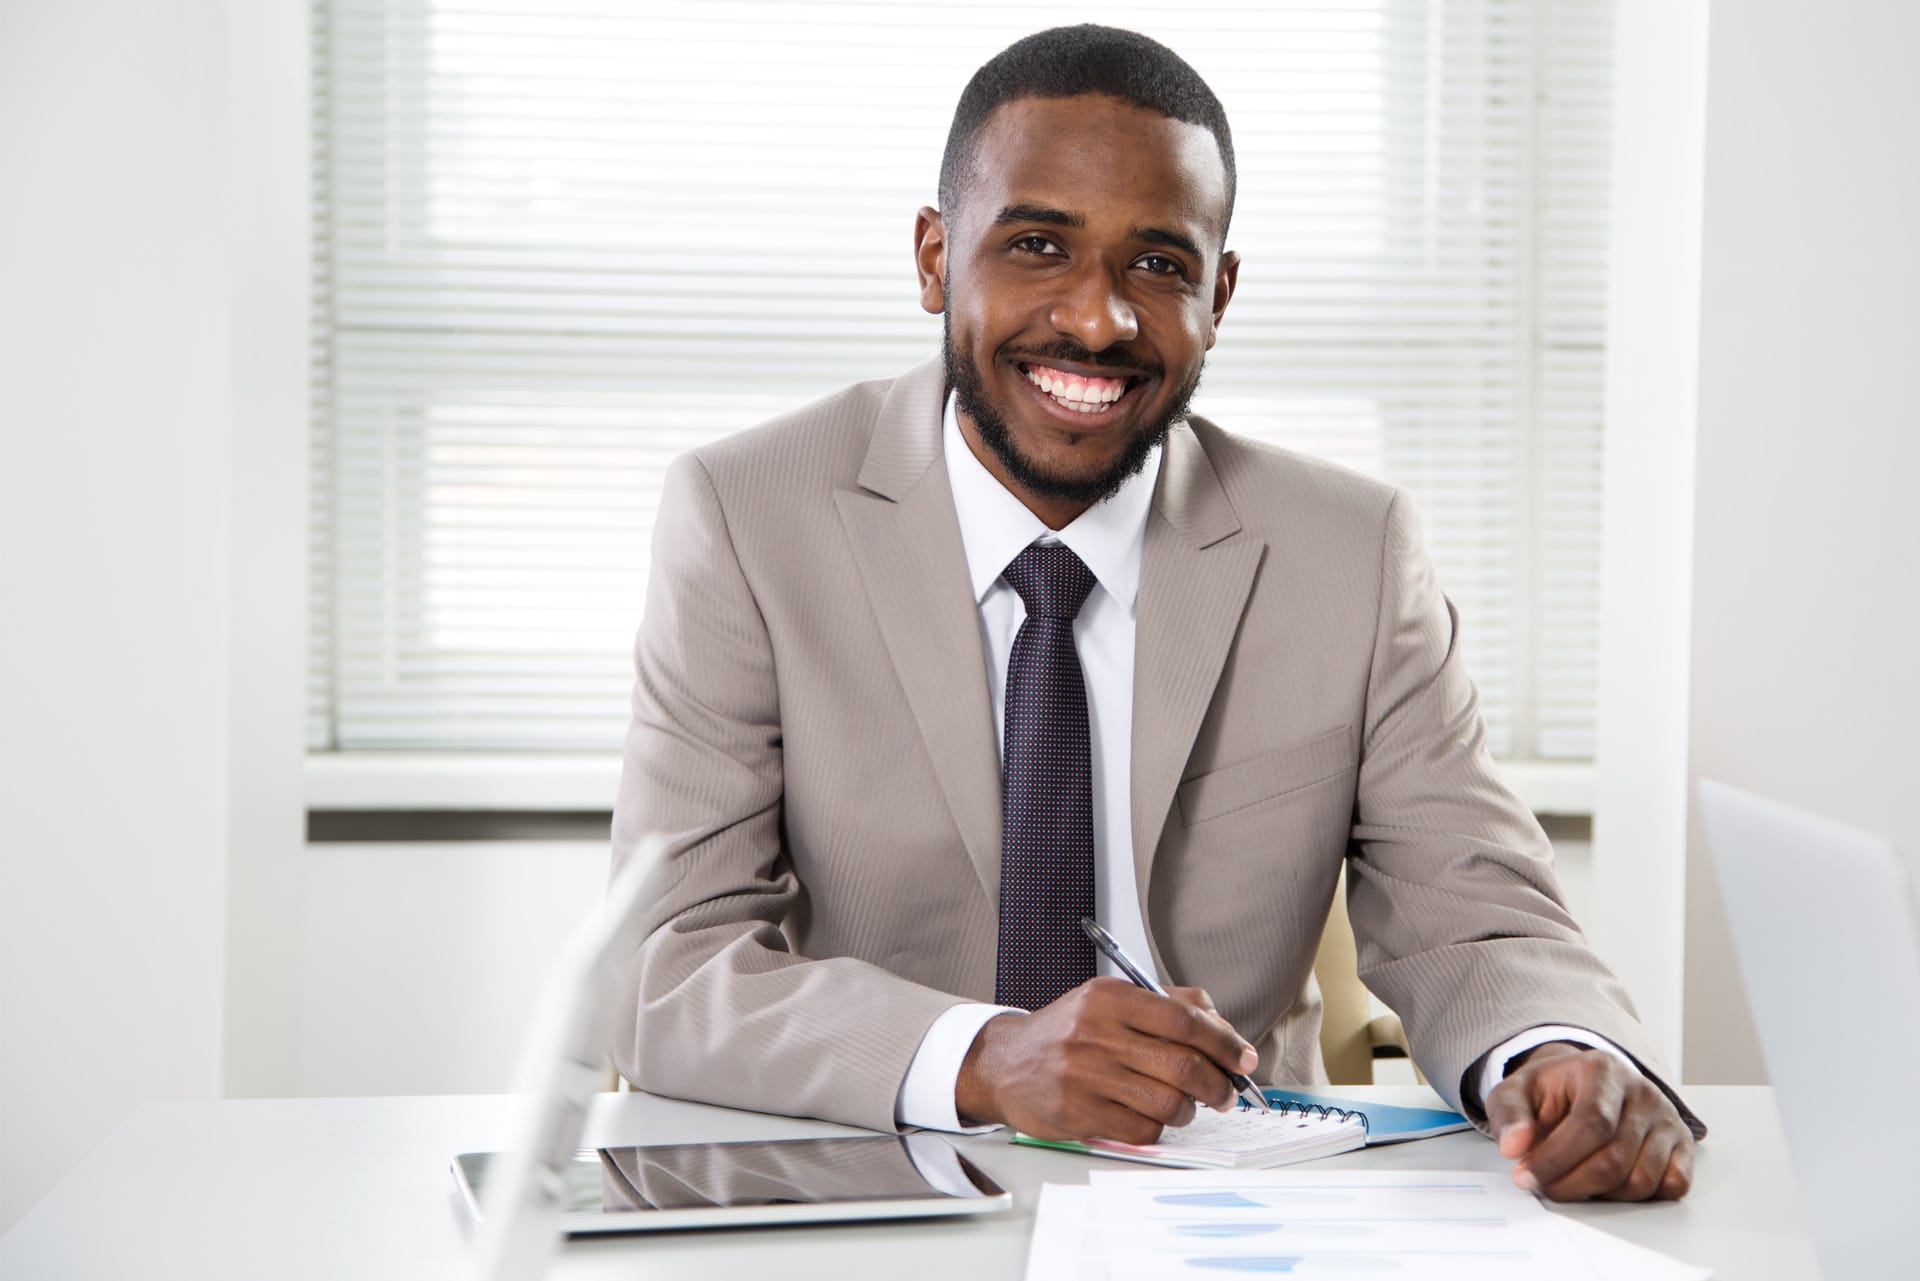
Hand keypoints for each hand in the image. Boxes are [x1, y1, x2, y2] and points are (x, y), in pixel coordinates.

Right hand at [954, 977, 1257, 1143]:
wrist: (1004, 1064)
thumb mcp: (1109, 1000)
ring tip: (1186, 1106)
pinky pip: (1142, 1128)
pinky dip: (1158, 1127)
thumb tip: (1220, 1022)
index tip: (1244, 1058)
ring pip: (1169, 1102)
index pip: (1184, 1019)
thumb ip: (1165, 1002)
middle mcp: (1096, 1033)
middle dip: (1219, 1084)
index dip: (1225, 1042)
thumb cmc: (1066, 1033)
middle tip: (1226, 1092)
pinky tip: (1150, 1116)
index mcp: (1109, 998)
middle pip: (1184, 1065)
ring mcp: (1086, 1075)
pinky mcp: (1078, 1113)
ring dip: (1190, 1110)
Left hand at [1485, 1041, 1694, 1200]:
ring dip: (1601, 1195)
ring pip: (1641, 1181)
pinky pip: (1672, 1186)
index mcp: (1603, 1069)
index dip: (1556, 1159)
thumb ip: (1509, 1114)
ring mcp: (1667, 1118)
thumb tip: (1515, 1147)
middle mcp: (1642, 1091)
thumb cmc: (1551, 1092)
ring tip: (1572, 1180)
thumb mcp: (1516, 1091)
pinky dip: (1639, 1198)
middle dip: (1572, 1184)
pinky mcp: (1683, 1144)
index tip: (1526, 1177)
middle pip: (1614, 1160)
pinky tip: (1609, 1185)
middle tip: (1544, 1186)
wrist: (1582, 1085)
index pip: (1591, 1124)